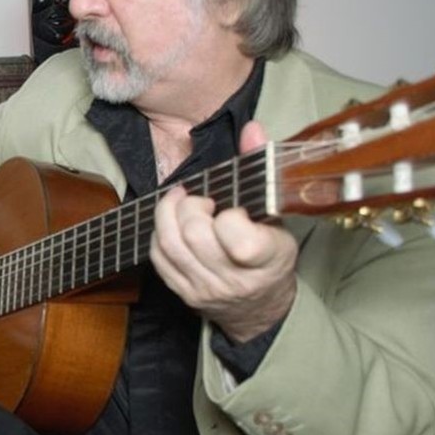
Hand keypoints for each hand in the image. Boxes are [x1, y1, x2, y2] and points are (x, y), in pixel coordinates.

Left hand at [149, 122, 298, 341]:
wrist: (261, 306)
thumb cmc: (271, 255)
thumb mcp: (276, 213)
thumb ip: (260, 167)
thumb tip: (252, 128)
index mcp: (267, 261)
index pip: (237, 240)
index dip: (228, 218)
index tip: (233, 211)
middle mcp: (234, 280)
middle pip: (193, 235)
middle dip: (190, 207)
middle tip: (201, 201)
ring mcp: (205, 288)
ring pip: (169, 245)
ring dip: (168, 214)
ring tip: (180, 203)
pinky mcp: (183, 293)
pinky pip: (158, 258)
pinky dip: (159, 234)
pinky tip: (171, 223)